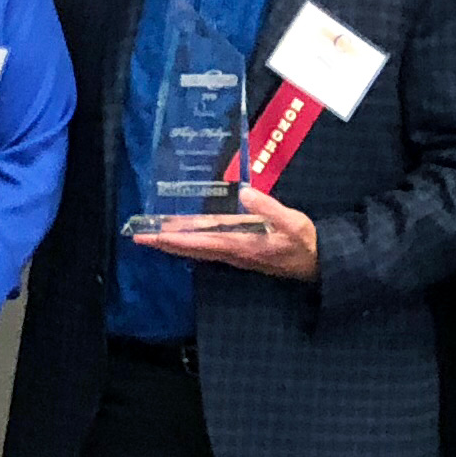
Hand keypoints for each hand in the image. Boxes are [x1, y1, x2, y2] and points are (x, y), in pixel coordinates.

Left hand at [132, 185, 320, 280]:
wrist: (315, 263)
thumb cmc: (303, 242)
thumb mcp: (292, 221)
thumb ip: (269, 208)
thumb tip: (245, 193)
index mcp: (242, 245)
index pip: (202, 242)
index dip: (178, 238)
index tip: (156, 235)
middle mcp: (232, 253)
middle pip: (192, 249)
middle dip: (165, 244)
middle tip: (139, 237)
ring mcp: (234, 255)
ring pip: (197, 250)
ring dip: (174, 244)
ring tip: (152, 236)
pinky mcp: (238, 253)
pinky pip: (207, 249)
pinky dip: (190, 243)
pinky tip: (181, 238)